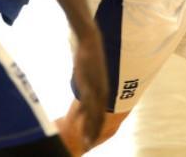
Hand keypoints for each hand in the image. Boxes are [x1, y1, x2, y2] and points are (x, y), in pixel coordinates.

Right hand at [71, 28, 108, 151]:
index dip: (99, 126)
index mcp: (104, 88)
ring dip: (91, 130)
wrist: (91, 41)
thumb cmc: (89, 54)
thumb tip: (85, 85)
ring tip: (88, 144)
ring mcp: (96, 89)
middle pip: (101, 117)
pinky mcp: (88, 85)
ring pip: (95, 115)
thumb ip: (88, 80)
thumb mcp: (89, 71)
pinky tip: (81, 126)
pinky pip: (87, 106)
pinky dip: (85, 118)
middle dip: (96, 133)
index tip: (95, 138)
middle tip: (90, 145)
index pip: (103, 112)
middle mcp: (103, 91)